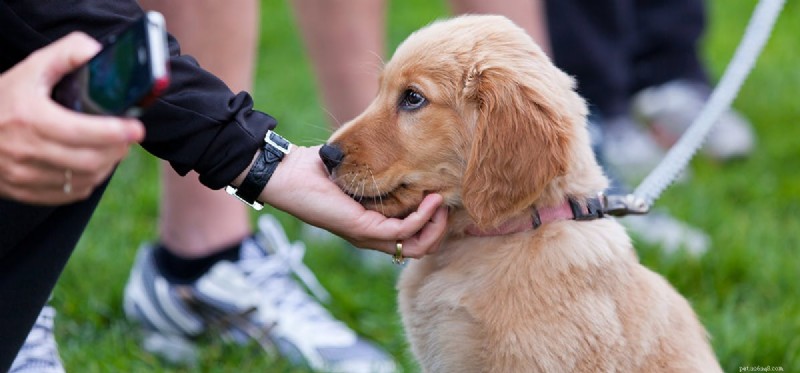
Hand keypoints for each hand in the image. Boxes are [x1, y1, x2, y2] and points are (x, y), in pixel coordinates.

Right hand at [0, 32, 144, 204]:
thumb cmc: (3, 99)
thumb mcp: (29, 69)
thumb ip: (65, 55)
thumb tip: (96, 52)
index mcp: (29, 118)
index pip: (79, 131)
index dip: (113, 132)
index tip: (136, 128)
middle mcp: (25, 150)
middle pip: (88, 160)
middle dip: (117, 149)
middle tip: (128, 136)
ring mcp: (25, 175)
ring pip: (84, 179)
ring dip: (107, 164)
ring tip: (114, 147)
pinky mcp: (26, 191)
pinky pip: (71, 193)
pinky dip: (91, 179)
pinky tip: (95, 164)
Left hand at [262, 145, 448, 257]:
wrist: (290, 175)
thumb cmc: (319, 169)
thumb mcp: (358, 170)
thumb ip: (381, 172)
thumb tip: (404, 155)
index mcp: (374, 225)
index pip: (415, 238)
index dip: (435, 223)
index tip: (445, 198)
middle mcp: (374, 236)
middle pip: (422, 248)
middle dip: (442, 228)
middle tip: (448, 203)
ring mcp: (369, 236)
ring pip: (418, 246)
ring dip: (437, 225)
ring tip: (442, 201)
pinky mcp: (363, 229)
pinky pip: (405, 231)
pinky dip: (423, 217)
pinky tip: (431, 199)